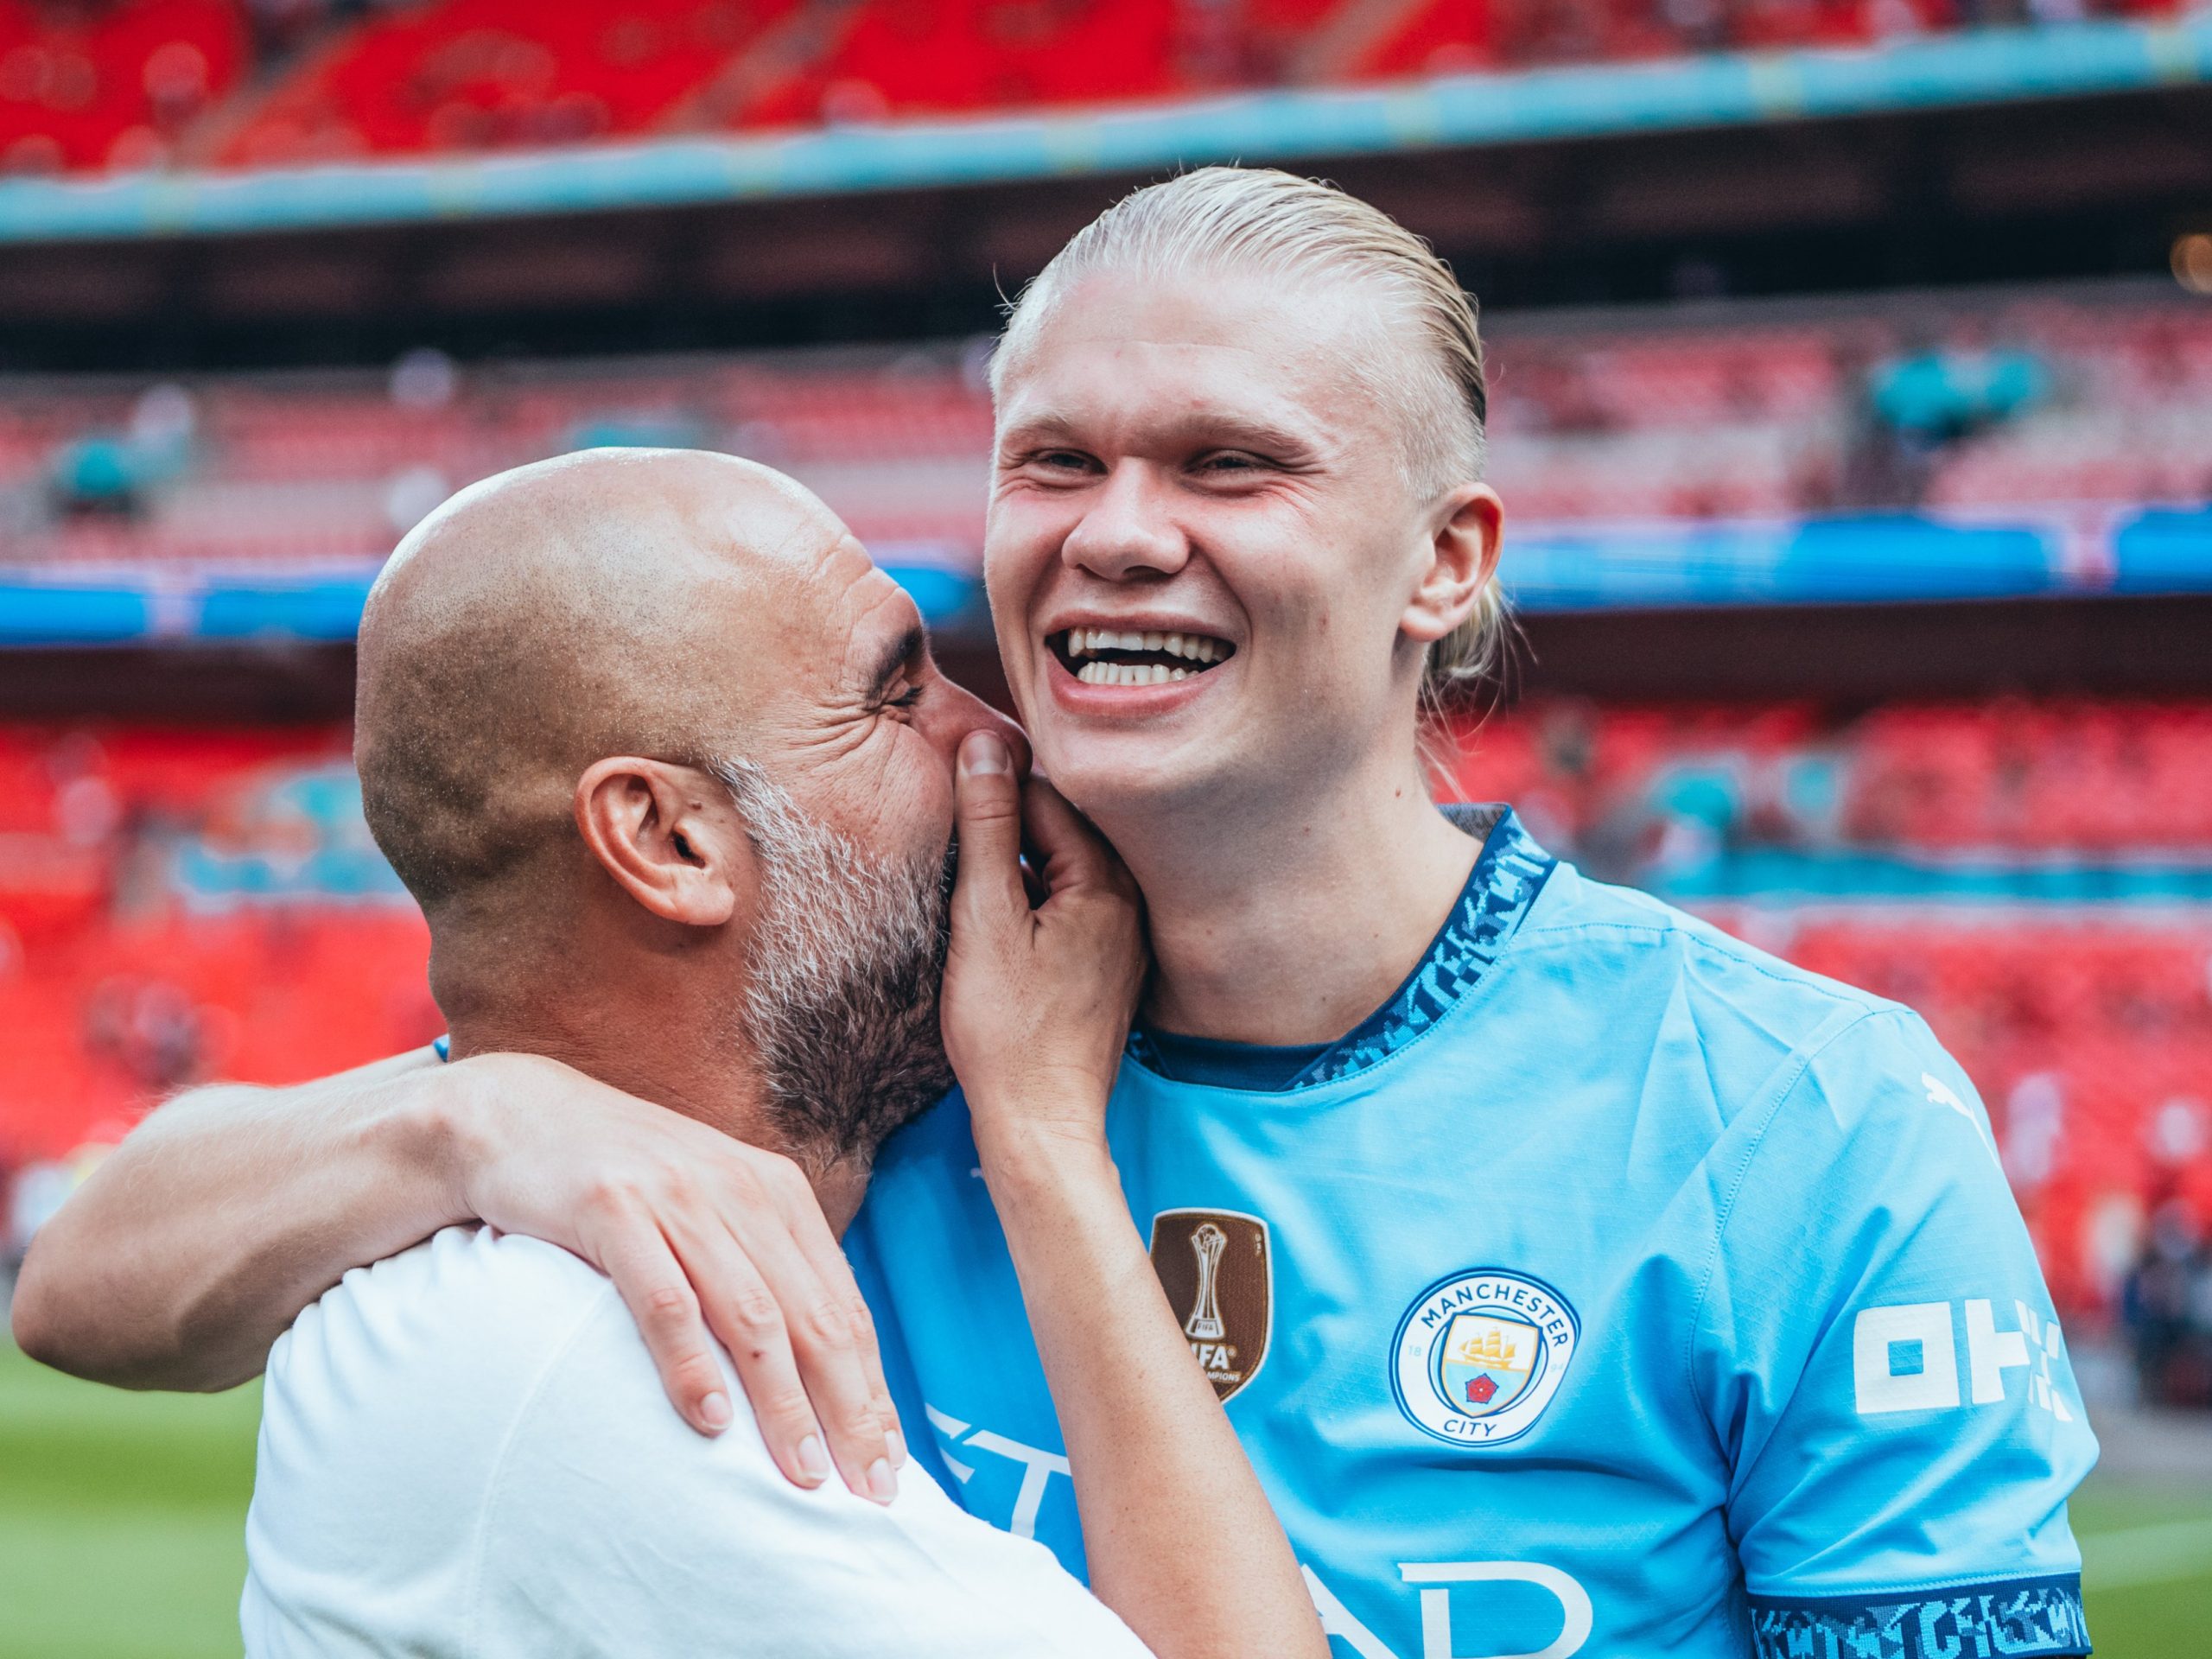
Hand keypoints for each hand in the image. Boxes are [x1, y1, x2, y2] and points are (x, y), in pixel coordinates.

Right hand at [439, 1053, 900, 1499]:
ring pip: (753, 1316)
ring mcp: (679, 1196)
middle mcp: (741, 1190)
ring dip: (784, 1403)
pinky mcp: (613, 1208)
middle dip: (849, 1409)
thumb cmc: (625, 1180)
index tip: (889, 1463)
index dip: (872, 1390)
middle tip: (868, 1488)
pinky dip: (692, 1364)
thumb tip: (817, 1366)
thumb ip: (761, 1267)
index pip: (844, 1308)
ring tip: (803, 1471)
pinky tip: (710, 1421)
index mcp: (778, 1193)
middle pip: (814, 1318)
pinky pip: (665, 1299)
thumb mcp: (711, 1208)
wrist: (520, 1116)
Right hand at [941, 731, 1146, 1160]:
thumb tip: (983, 745)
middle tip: (950, 834)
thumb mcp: (983, 919)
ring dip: (1018, 864)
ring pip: (1064, 868)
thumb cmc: (1006, 1031)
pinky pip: (1072, 906)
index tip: (946, 790)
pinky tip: (997, 922)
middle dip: (1006, 823)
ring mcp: (1125, 936)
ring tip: (968, 882)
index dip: (990, 787)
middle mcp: (1130, 902)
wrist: (1040, 1123)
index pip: (1045, 794)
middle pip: (1060, 828)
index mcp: (1106, 881)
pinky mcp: (1111, 966)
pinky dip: (1035, 901)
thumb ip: (986, 828)